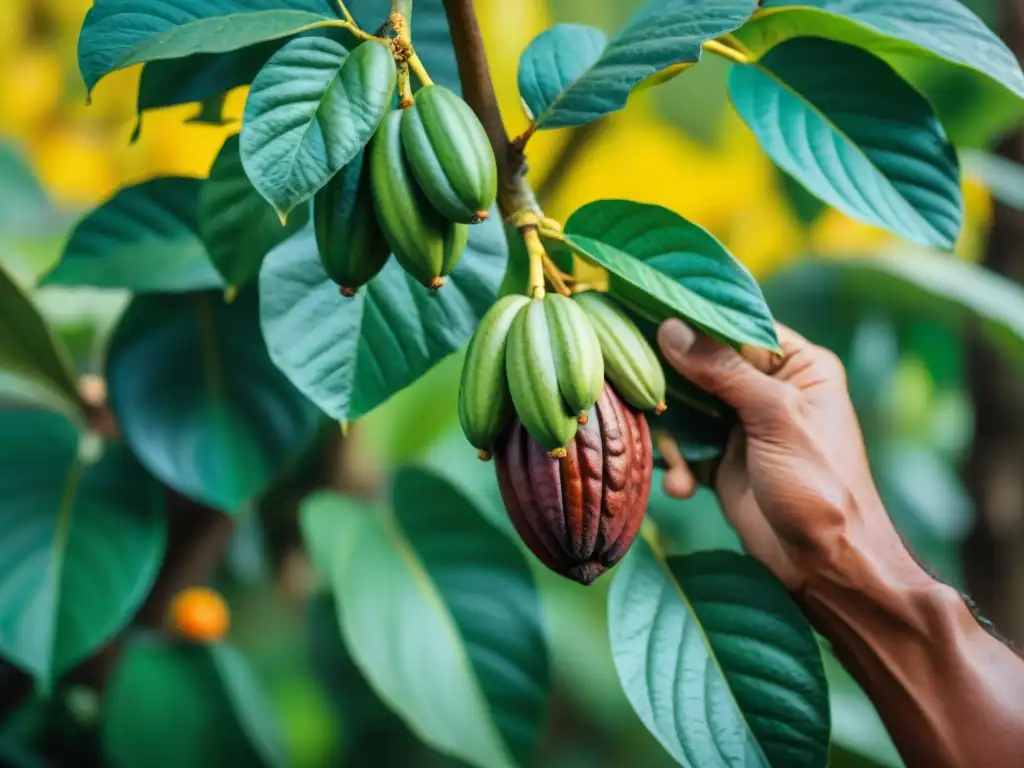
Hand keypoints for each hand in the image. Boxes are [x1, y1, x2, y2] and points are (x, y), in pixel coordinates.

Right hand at [656, 319, 904, 590]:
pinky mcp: (722, 463)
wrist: (826, 565)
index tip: (645, 314)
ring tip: (671, 460)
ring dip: (671, 435)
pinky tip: (683, 488)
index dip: (693, 322)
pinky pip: (685, 450)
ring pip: (685, 410)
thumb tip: (670, 329)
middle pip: (702, 367)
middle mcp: (767, 390)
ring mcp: (741, 427)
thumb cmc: (820, 485)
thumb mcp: (776, 417)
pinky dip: (677, 468)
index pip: (736, 327)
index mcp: (796, 366)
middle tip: (638, 388)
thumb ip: (724, 371)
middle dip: (670, 383)